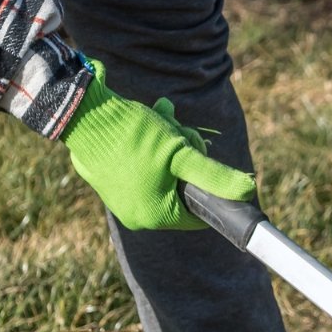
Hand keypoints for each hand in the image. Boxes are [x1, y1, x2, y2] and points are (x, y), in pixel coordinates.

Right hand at [60, 59, 256, 230]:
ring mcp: (120, 198)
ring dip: (170, 146)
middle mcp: (135, 215)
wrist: (83, 114)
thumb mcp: (181, 153)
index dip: (206, 183)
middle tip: (180, 134)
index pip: (197, 213)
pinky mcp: (107, 180)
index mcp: (155, 217)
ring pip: (163, 174)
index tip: (198, 155)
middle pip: (180, 190)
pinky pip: (141, 167)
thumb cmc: (134, 136)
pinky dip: (150, 146)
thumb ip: (214, 175)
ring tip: (163, 121)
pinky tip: (150, 122)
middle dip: (186, 159)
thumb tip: (248, 192)